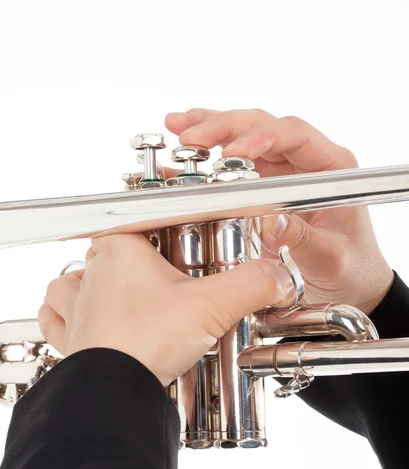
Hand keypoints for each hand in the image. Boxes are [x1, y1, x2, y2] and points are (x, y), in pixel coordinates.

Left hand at [38, 234, 292, 385]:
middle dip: (128, 262)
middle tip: (159, 279)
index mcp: (122, 252)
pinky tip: (78, 318)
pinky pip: (54, 317)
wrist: (115, 390)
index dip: (157, 235)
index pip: (135, 225)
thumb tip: (277, 276)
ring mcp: (76, 307)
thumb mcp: (213, 307)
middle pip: (105, 253)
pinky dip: (61, 315)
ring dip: (84, 283)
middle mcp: (92, 275)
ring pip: (69, 280)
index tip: (178, 248)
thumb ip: (250, 285)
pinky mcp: (70, 339)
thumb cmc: (149, 342)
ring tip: (113, 293)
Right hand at [165, 108, 393, 313]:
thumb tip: (272, 220)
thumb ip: (304, 238)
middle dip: (224, 127)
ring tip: (176, 126)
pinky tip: (182, 156)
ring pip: (244, 139)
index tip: (232, 151)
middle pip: (262, 128)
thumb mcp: (330, 258)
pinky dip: (207, 159)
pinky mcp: (263, 190)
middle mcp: (304, 164)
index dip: (261, 136)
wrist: (348, 285)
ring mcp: (281, 175)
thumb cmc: (350, 268)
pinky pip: (234, 167)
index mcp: (330, 168)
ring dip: (210, 131)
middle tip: (188, 134)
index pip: (294, 135)